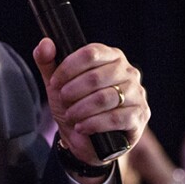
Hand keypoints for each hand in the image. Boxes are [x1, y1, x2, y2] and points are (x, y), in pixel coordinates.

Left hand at [33, 38, 150, 167]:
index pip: (91, 53)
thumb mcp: (58, 84)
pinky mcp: (139, 116)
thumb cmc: (76, 105)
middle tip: (63, 100)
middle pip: (97, 76)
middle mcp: (128, 71)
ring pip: (105, 98)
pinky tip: (82, 127)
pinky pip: (116, 118)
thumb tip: (45, 43)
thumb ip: (48, 62)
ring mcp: (137, 93)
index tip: (55, 82)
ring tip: (71, 116)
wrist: (86, 140)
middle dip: (73, 91)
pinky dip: (94, 123)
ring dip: (81, 109)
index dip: (69, 68)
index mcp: (111, 56)